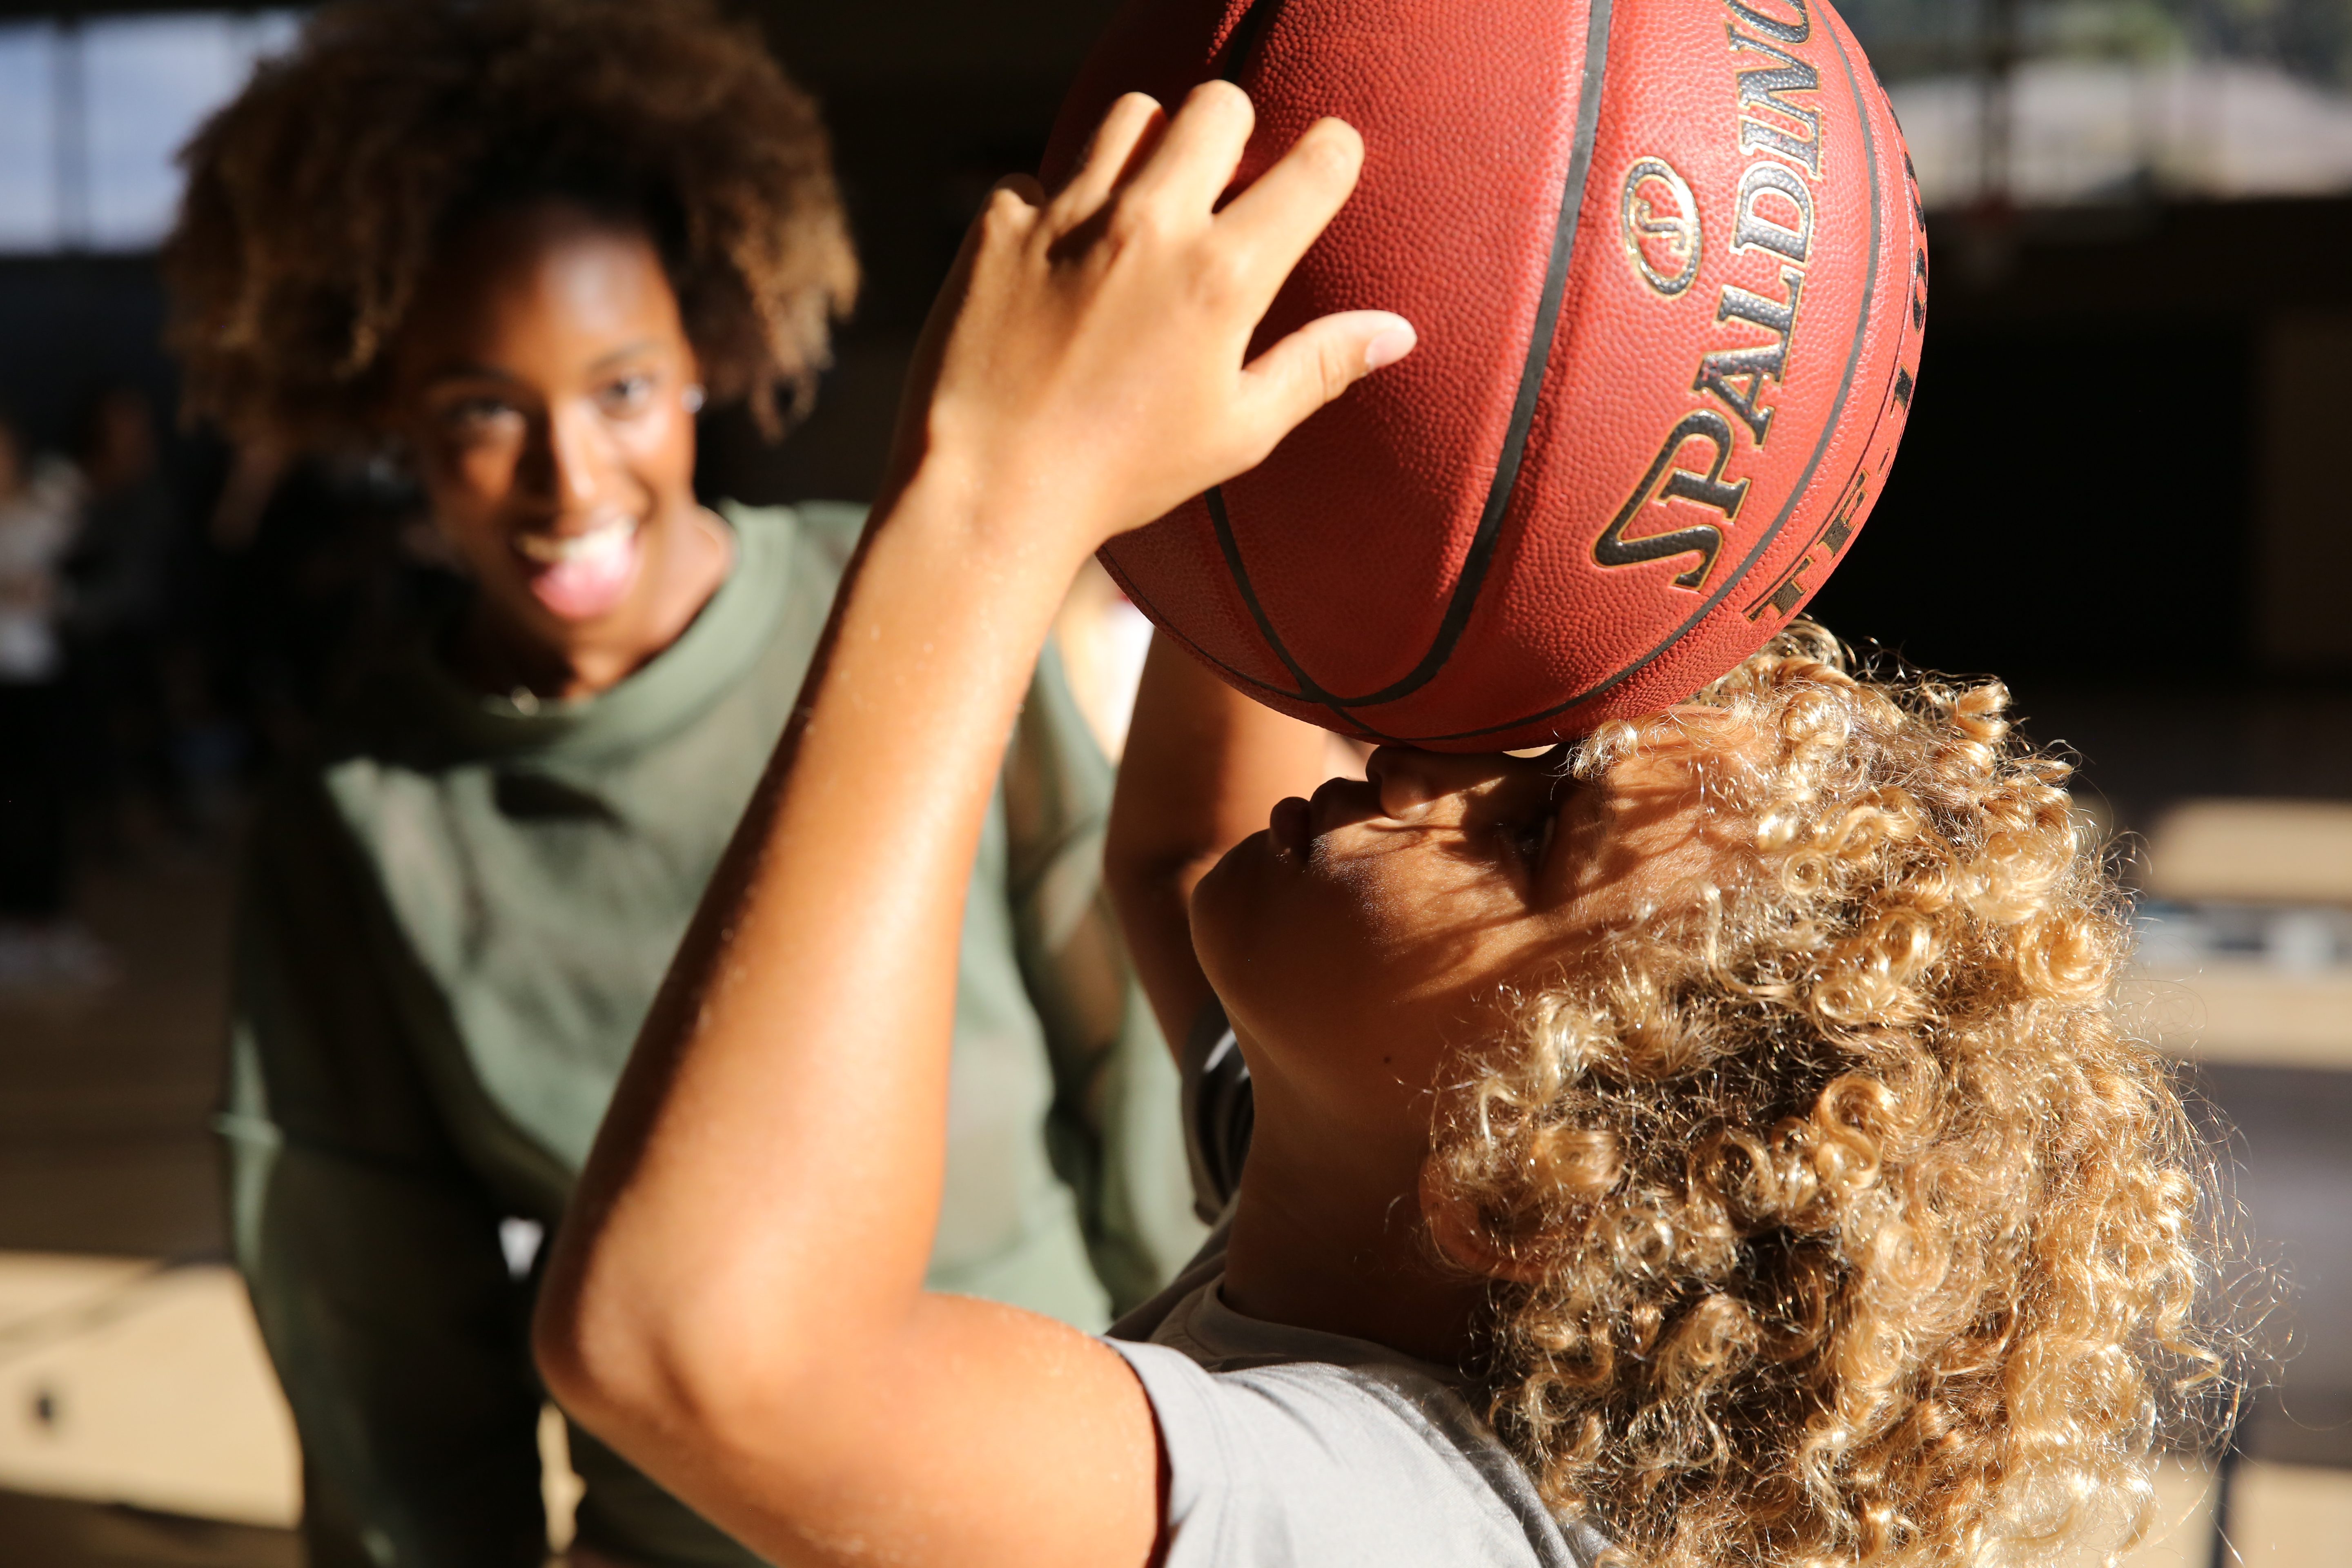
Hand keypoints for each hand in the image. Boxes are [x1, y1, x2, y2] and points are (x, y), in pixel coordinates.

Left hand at [897, 81, 1414, 563]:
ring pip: (1130, 117)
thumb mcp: (1238, 432)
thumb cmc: (1124, 474)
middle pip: (1218, 106)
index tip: (1323, 171)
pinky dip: (1051, 208)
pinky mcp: (999, 227)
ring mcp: (1068, 218)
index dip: (1332, 156)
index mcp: (1224, 276)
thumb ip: (1318, 367)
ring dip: (1148, 151)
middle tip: (1222, 188)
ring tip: (1141, 212)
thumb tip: (1397, 331)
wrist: (989, 491)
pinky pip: (1036, 178)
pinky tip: (1056, 263)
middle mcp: (1149, 227)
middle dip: (1233, 136)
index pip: (1316, 163)